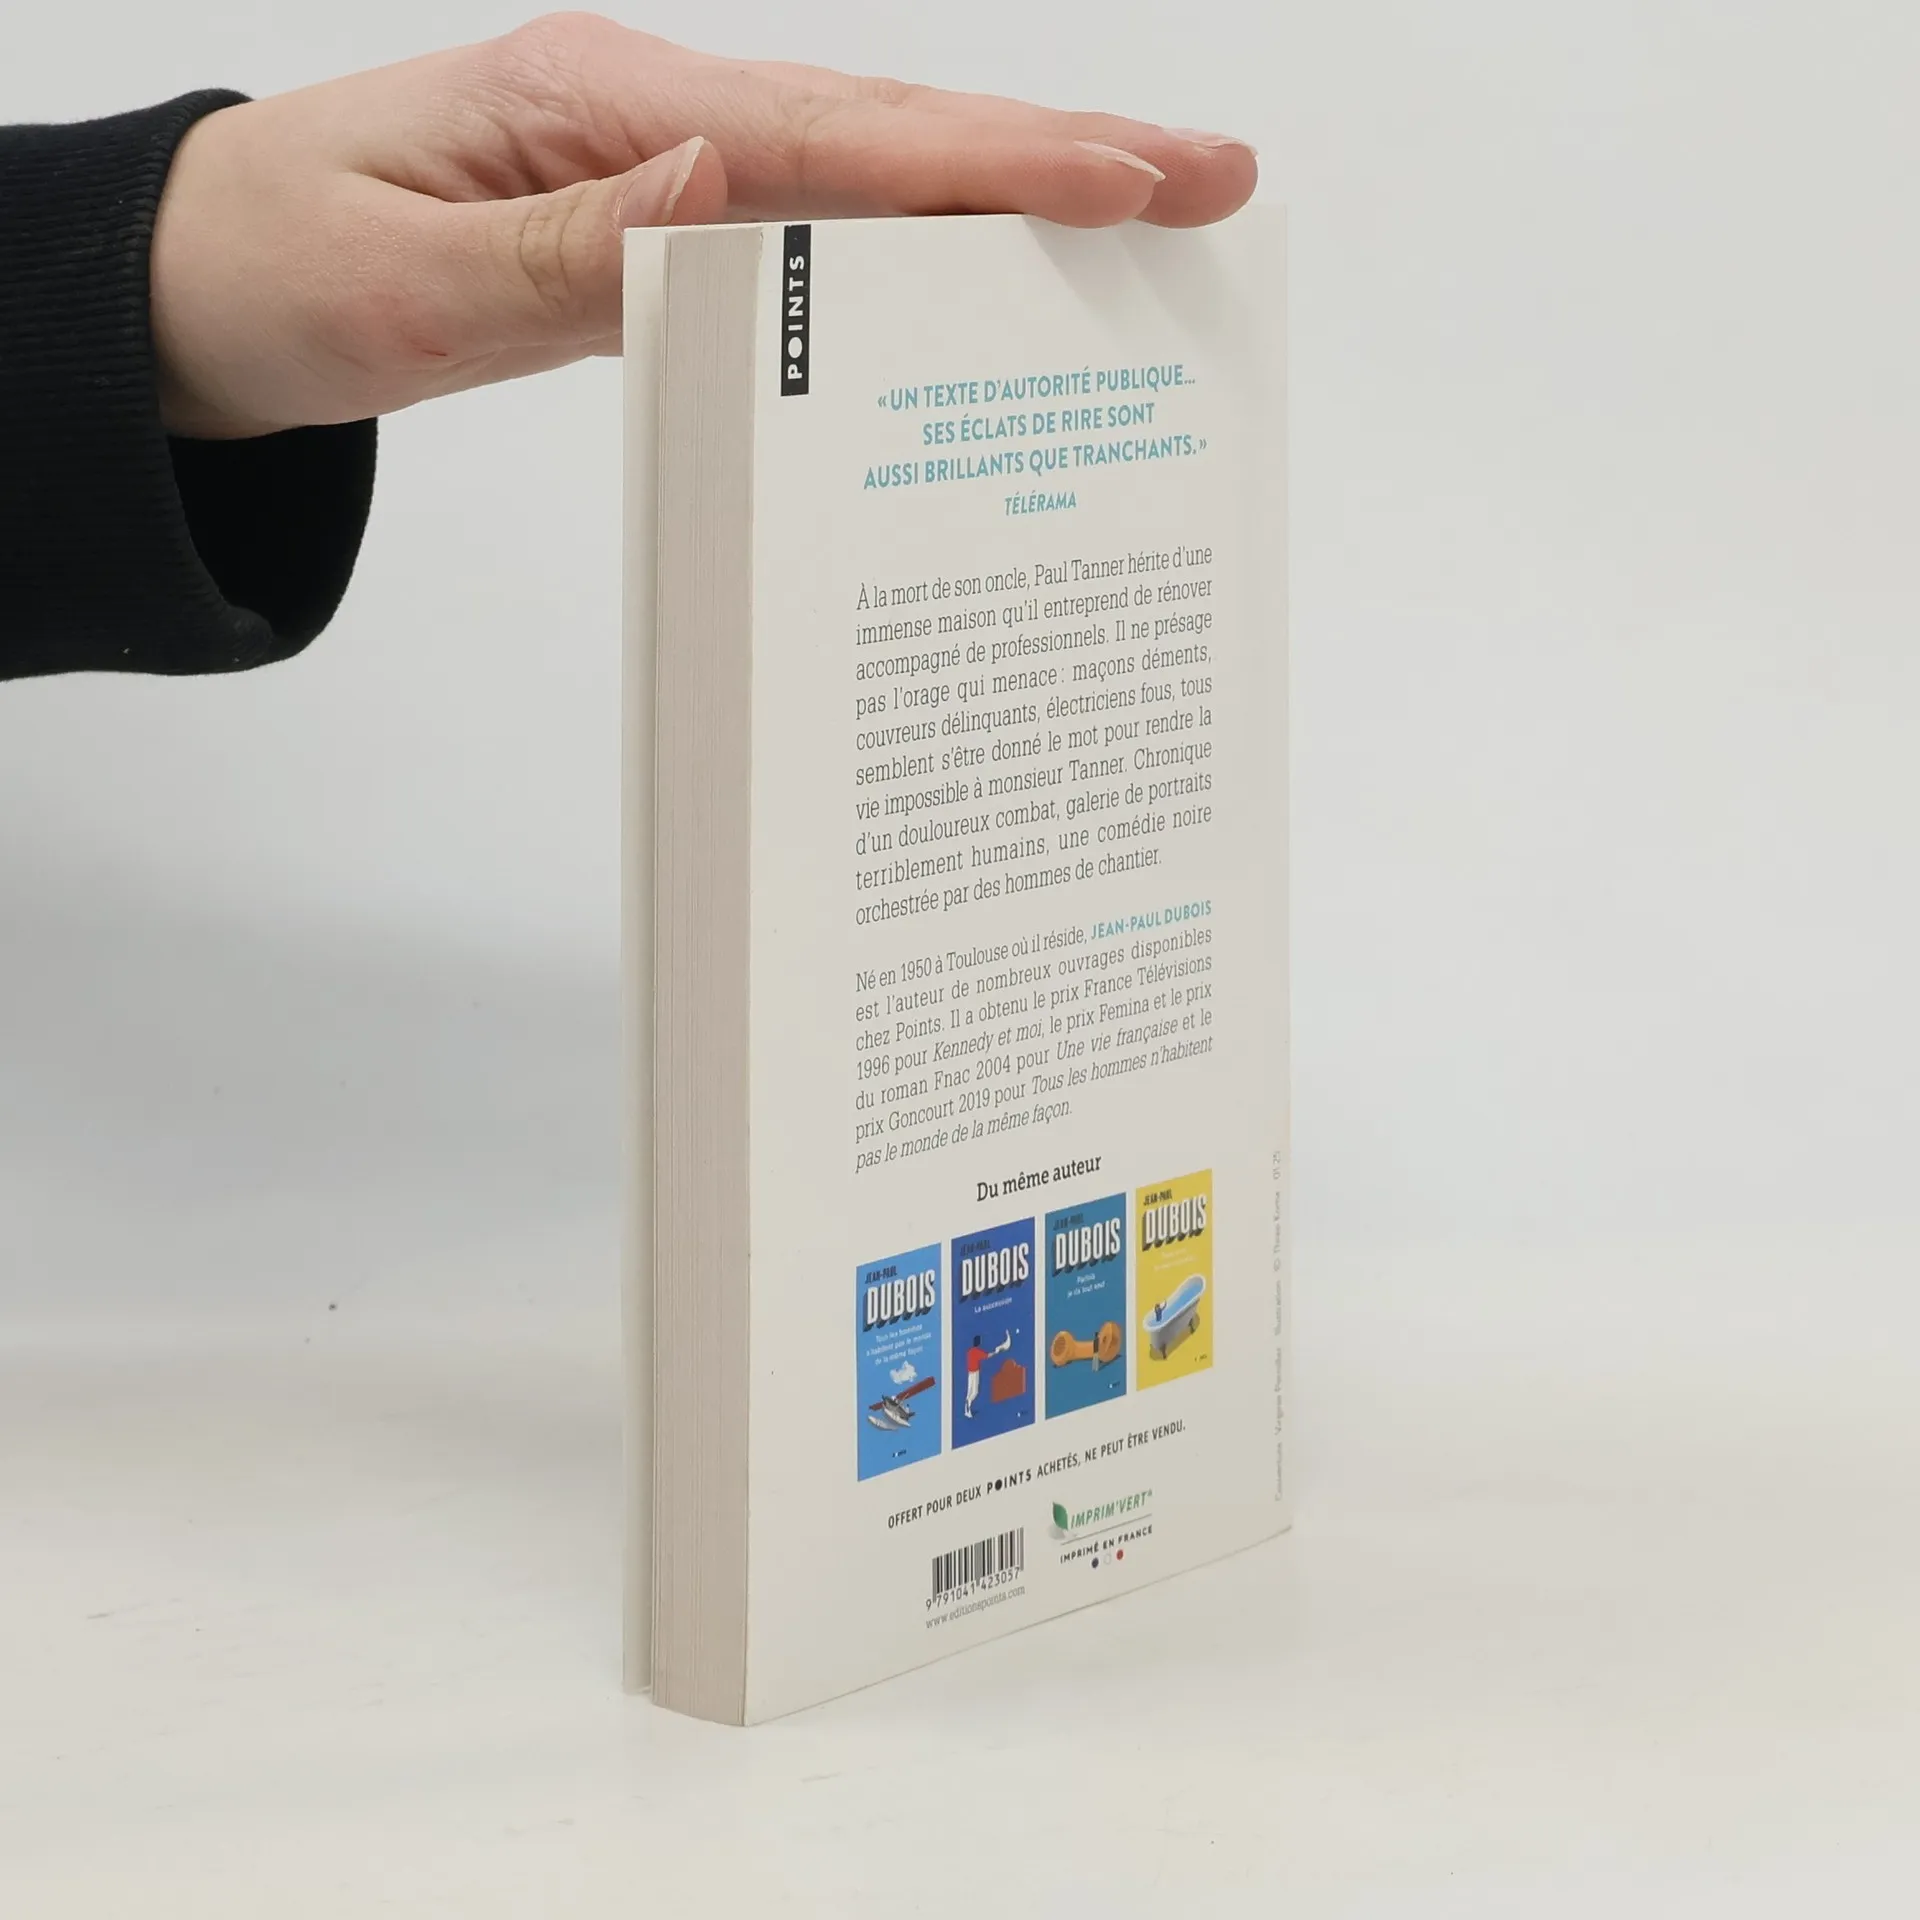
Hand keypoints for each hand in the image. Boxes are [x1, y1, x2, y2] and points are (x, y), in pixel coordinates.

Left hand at [149, 13, 1256, 438]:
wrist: (189, 287)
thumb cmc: (274, 272)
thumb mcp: (402, 280)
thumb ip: (572, 245)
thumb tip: (732, 186)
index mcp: (600, 108)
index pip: (831, 141)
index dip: (989, 164)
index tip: (1128, 179)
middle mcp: (652, 117)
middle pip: (889, 134)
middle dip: (1060, 155)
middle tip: (1215, 176)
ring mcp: (661, 163)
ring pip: (869, 177)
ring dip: (1012, 196)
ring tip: (1151, 217)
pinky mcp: (654, 219)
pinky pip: (812, 235)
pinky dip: (917, 250)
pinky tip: (986, 277)